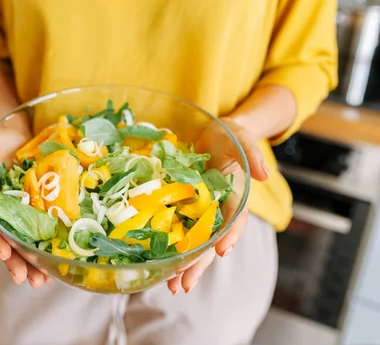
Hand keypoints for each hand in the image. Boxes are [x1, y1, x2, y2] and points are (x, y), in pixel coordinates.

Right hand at [0, 126, 51, 288]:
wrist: (21, 133)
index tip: (3, 253)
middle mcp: (4, 210)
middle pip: (7, 241)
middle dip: (15, 262)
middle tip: (25, 279)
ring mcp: (22, 212)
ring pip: (24, 243)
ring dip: (31, 264)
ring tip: (41, 282)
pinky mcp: (41, 209)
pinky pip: (43, 233)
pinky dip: (47, 250)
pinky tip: (55, 265)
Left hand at [167, 117, 269, 293]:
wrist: (213, 133)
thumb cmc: (230, 138)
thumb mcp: (242, 140)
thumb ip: (251, 154)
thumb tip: (263, 174)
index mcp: (234, 197)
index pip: (235, 220)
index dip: (230, 234)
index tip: (221, 249)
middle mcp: (216, 210)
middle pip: (210, 241)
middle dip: (199, 264)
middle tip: (185, 285)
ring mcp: (198, 211)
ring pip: (192, 243)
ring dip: (183, 265)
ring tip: (172, 286)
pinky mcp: (180, 207)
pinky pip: (174, 229)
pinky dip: (167, 247)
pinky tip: (157, 265)